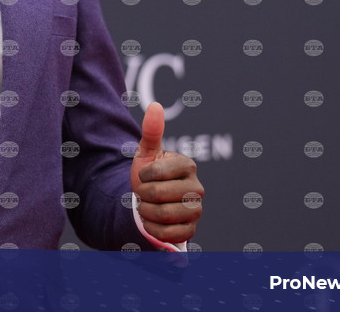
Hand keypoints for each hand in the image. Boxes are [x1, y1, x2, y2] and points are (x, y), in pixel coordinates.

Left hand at [129, 103, 203, 244]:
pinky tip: (151, 221)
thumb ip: (151, 131)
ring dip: (146, 212)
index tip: (143, 176)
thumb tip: (155, 105)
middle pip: (158, 195)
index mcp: (187, 165)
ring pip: (163, 215)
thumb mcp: (146, 152)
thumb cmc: (148, 174)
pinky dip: (153, 229)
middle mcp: (197, 187)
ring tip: (147, 206)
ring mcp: (196, 210)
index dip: (142, 177)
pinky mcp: (191, 229)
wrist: (148, 201)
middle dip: (142, 195)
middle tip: (143, 194)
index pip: (155, 173)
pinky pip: (169, 234)